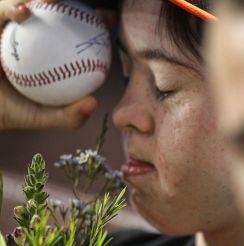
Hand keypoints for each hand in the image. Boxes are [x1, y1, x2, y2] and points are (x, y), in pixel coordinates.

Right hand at [0, 0, 97, 129]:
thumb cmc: (12, 111)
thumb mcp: (43, 116)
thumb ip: (68, 115)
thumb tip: (94, 103)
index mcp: (49, 48)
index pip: (75, 28)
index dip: (95, 20)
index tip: (111, 21)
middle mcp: (30, 32)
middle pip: (54, 8)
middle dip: (73, 2)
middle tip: (94, 9)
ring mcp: (10, 26)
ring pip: (24, 4)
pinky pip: (1, 12)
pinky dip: (11, 9)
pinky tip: (22, 14)